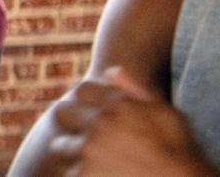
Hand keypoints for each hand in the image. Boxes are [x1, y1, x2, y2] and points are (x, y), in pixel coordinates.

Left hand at [36, 67, 217, 176]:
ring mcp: (88, 151)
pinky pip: (69, 171)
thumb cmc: (177, 152)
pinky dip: (82, 175)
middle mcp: (99, 124)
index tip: (93, 115)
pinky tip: (101, 175)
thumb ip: (137, 91)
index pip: (84, 91)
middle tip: (88, 138)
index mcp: (119, 106)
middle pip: (63, 113)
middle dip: (72, 124)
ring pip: (61, 146)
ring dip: (74, 152)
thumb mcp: (166, 116)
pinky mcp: (82, 175)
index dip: (88, 103)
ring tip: (97, 162)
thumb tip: (113, 70)